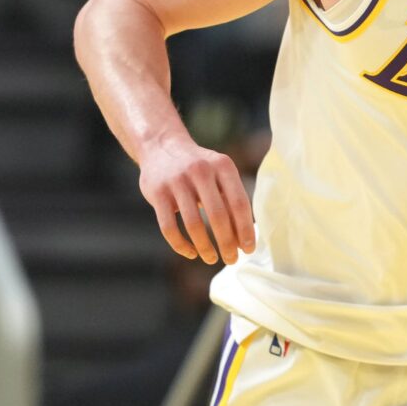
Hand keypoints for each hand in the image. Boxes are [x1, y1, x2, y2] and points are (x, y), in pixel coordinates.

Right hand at [137, 133, 255, 263]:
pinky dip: (181, 245)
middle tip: (232, 260)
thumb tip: (245, 236)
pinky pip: (169, 227)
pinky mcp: (157, 193)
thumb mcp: (219, 172)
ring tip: (211, 259)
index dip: (245, 229)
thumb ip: (231, 198)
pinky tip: (190, 253)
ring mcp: (176, 182)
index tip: (249, 249)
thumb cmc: (198, 167)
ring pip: (193, 224)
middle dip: (227, 243)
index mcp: (222, 166)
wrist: (161, 146)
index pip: (239, 203)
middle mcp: (200, 171)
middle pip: (218, 216)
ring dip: (205, 247)